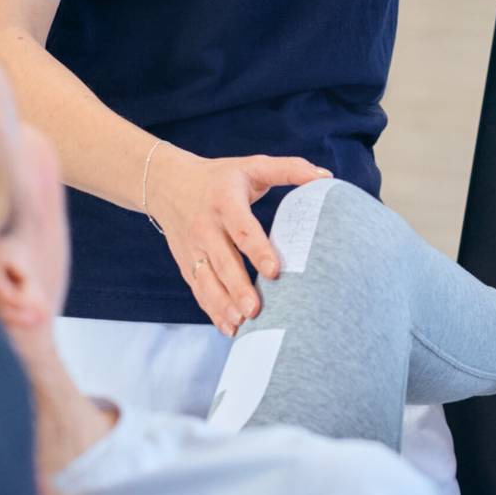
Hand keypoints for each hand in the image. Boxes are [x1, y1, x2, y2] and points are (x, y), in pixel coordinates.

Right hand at [148, 150, 331, 333]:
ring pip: (206, 282)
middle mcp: (205, 227)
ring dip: (223, 305)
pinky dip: (212, 311)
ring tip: (243, 324)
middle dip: (238, 288)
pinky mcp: (186, 264)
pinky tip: (230, 328)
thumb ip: (290, 169)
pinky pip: (199, 291)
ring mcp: (193, 249)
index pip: (242, 229)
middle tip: (256, 310)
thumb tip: (326, 177)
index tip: (275, 270)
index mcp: (225, 202)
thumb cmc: (222, 177)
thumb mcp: (253, 165)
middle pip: (222, 262)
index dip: (258, 250)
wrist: (169, 184)